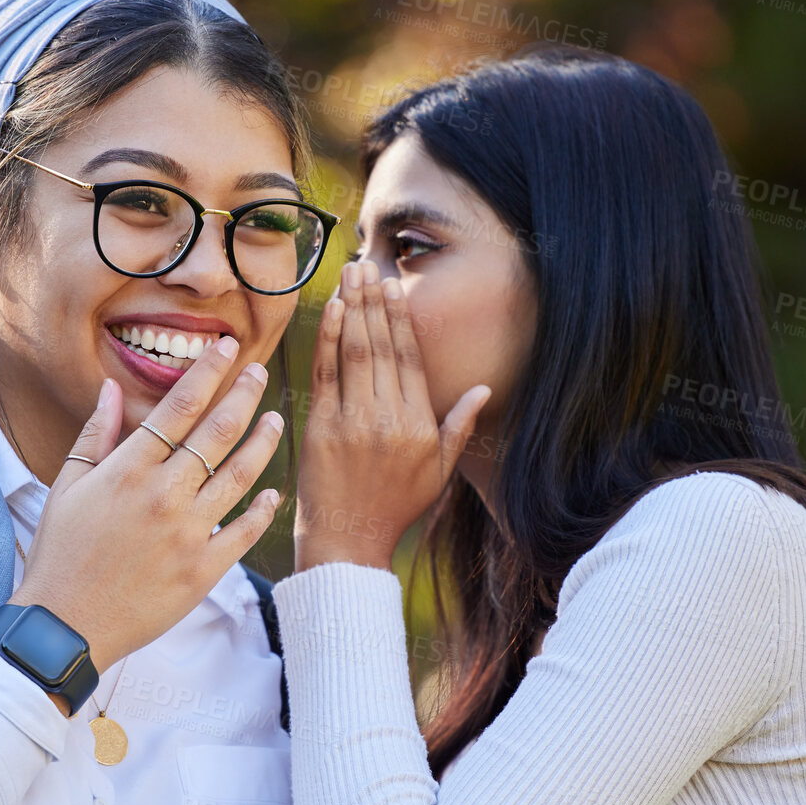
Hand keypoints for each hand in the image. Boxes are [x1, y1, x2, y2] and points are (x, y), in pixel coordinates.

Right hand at [9, 337, 283, 673]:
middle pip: (217, 432)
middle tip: (259, 372)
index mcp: (128, 470)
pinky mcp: (203, 570)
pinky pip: (244, 532)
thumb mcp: (67, 488)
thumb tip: (110, 388)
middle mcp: (163, 495)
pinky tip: (274, 491)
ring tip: (277, 420)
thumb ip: (95, 436)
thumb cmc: (61, 554)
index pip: (178, 406)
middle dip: (244, 395)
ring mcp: (188, 533)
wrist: (66, 625)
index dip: (207, 372)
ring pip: (239, 476)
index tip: (227, 348)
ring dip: (263, 443)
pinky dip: (263, 509)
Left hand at [294, 260, 490, 573]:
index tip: (393, 288)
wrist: (349, 539)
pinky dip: (328, 339)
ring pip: (354, 353)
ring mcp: (352, 422)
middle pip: (382, 347)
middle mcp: (387, 419)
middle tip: (367, 265)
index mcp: (418, 425)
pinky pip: (325, 374)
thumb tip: (484, 389)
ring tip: (349, 275)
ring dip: (352, 309)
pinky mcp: (321, 428)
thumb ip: (459, 426)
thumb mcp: (439, 470)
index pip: (410, 359)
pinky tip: (331, 310)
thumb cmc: (396, 505)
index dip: (400, 319)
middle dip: (373, 302)